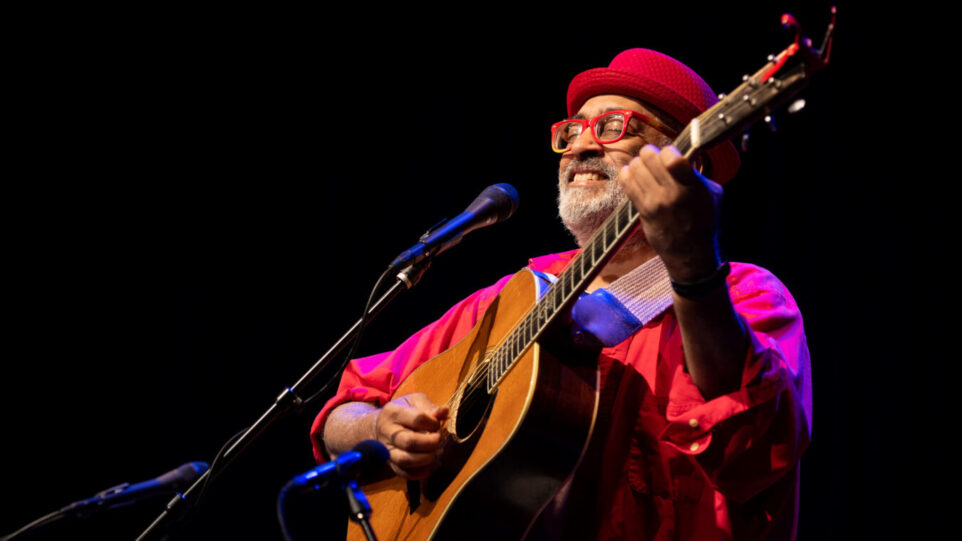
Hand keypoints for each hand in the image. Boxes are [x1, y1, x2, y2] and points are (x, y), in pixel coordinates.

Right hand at [373, 393, 448, 478]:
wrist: (380, 426)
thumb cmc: (402, 411)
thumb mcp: (414, 401)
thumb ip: (429, 406)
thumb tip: (444, 412)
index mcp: (393, 413)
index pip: (417, 419)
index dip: (433, 423)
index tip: (438, 423)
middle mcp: (387, 432)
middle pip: (409, 442)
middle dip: (430, 443)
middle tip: (439, 440)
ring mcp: (387, 450)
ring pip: (405, 460)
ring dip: (426, 459)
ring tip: (436, 453)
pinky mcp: (390, 464)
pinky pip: (404, 473)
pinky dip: (421, 472)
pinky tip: (433, 465)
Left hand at [617, 145, 722, 281]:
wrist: (691, 252)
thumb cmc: (704, 220)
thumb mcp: (712, 193)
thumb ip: (697, 173)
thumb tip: (683, 155)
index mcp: (693, 186)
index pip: (672, 158)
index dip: (667, 150)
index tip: (669, 155)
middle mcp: (673, 193)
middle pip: (649, 157)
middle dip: (650, 154)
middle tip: (653, 160)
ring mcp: (656, 202)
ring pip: (635, 167)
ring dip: (638, 164)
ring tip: (643, 169)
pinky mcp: (643, 210)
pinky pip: (626, 183)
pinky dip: (626, 175)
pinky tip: (632, 176)